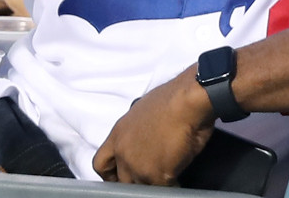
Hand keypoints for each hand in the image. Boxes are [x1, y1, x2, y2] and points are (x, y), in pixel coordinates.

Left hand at [93, 68, 214, 184]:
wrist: (186, 101)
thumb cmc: (173, 99)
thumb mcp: (143, 112)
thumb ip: (136, 132)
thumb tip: (144, 139)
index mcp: (118, 134)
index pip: (101, 163)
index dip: (110, 174)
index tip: (120, 176)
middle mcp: (123, 152)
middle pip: (122, 180)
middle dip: (136, 180)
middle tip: (151, 174)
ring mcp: (137, 166)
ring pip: (141, 187)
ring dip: (153, 182)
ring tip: (167, 172)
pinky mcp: (156, 176)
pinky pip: (162, 189)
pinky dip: (172, 184)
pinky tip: (179, 177)